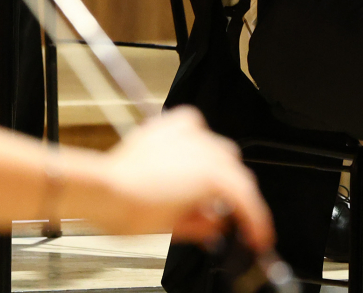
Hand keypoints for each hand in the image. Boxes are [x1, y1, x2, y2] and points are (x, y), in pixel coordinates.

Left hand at [89, 107, 273, 251]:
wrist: (104, 189)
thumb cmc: (133, 209)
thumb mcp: (177, 228)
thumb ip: (206, 225)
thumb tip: (216, 225)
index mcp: (214, 176)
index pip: (248, 199)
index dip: (258, 222)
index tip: (258, 236)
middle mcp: (207, 149)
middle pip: (235, 173)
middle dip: (233, 196)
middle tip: (222, 216)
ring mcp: (188, 134)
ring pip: (218, 148)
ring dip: (215, 169)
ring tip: (199, 190)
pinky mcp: (169, 125)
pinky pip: (194, 127)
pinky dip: (197, 141)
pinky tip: (188, 155)